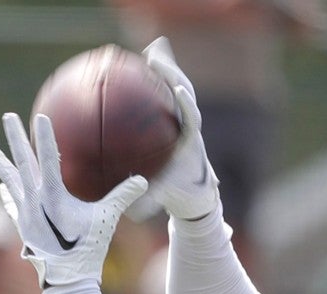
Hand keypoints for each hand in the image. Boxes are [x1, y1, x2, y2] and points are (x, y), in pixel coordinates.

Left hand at [0, 113, 146, 286]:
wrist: (66, 278)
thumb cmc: (88, 248)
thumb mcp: (107, 219)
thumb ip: (123, 196)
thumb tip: (144, 180)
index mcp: (52, 195)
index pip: (48, 158)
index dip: (45, 136)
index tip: (41, 117)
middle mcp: (33, 200)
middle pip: (22, 162)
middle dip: (15, 137)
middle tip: (8, 117)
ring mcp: (24, 213)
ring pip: (10, 180)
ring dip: (0, 162)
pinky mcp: (22, 226)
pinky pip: (11, 202)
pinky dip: (7, 191)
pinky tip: (1, 185)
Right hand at [125, 36, 219, 222]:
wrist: (194, 196)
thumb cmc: (181, 196)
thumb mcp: (165, 199)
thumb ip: (150, 201)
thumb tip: (132, 210)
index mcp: (191, 143)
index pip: (192, 119)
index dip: (187, 105)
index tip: (179, 91)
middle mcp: (190, 127)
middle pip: (185, 94)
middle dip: (172, 74)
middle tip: (156, 56)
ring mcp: (184, 121)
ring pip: (176, 89)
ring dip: (165, 70)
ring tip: (150, 50)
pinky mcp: (177, 120)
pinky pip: (163, 96)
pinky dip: (155, 82)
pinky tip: (138, 68)